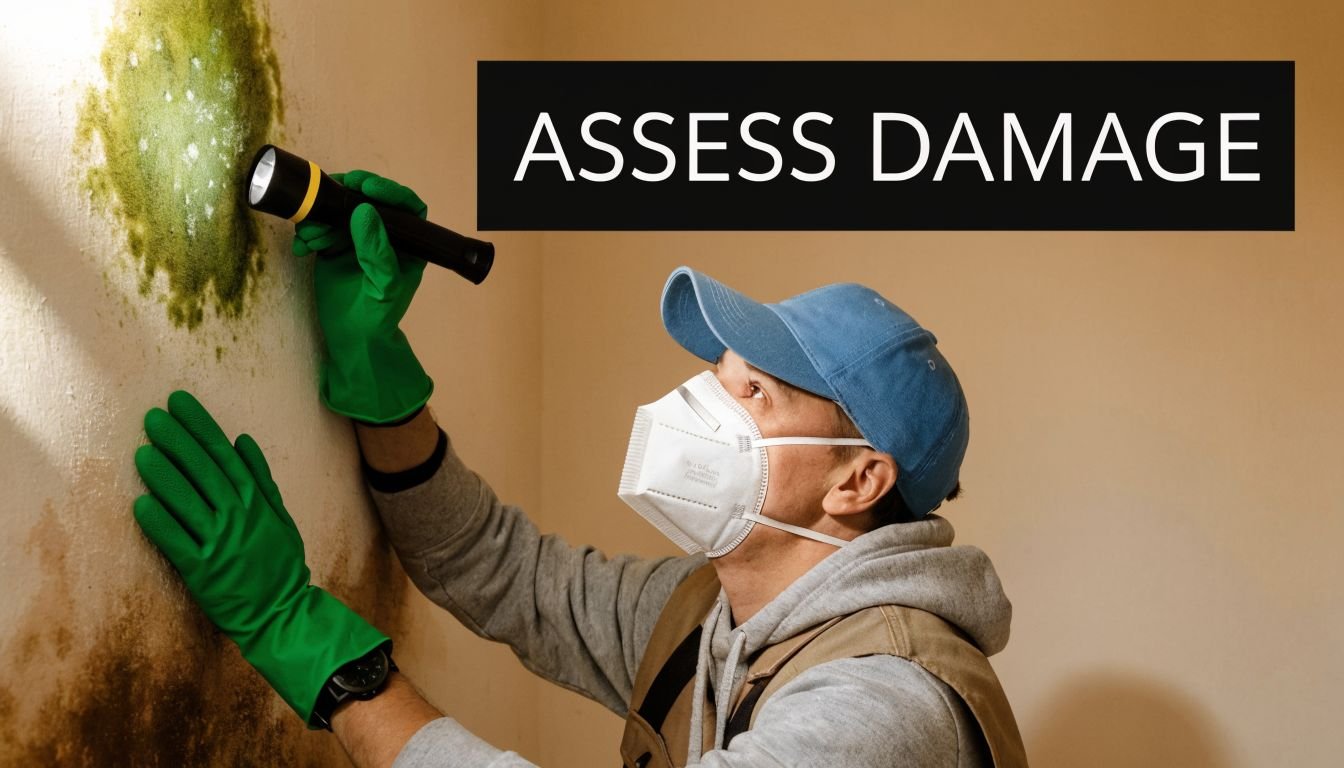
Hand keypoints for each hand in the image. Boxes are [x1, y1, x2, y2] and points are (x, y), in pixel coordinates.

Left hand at [132, 390, 389, 726]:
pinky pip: (178, 542)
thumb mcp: (280, 515)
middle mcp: (238, 516)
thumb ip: (261, 478)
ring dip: (164, 476)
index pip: (223, 454)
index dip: (200, 427)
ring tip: (143, 452)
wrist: (283, 610)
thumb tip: (242, 441)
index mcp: (256, 500)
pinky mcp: (203, 570)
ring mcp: (220, 542)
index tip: (179, 404)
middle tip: (153, 418)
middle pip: (203, 471)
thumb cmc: (280, 563)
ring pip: (188, 502)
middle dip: (177, 442)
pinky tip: (141, 504)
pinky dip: (161, 523)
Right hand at [293, 170, 432, 423]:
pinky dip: (308, 231)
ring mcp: (357, 239)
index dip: (388, 191)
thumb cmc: (377, 317)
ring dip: (321, 216)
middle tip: (325, 196)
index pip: (406, 206)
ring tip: (311, 236)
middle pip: (368, 201)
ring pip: (340, 212)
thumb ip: (377, 251)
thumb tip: (365, 211)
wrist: (352, 339)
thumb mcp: (382, 287)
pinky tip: (302, 246)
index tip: (364, 186)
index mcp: (407, 244)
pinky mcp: (334, 246)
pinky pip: (320, 227)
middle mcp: (383, 236)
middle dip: (344, 198)